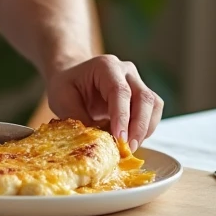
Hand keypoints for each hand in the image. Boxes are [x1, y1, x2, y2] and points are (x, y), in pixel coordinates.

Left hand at [44, 55, 162, 151]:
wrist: (74, 77)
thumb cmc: (67, 85)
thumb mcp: (62, 98)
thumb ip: (77, 118)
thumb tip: (96, 141)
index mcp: (105, 66)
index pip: (120, 91)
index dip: (122, 116)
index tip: (119, 138)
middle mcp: (126, 71)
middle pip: (143, 98)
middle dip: (138, 127)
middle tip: (127, 148)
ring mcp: (137, 82)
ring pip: (153, 106)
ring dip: (145, 130)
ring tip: (129, 148)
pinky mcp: (142, 96)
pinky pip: (153, 113)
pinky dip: (146, 129)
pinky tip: (132, 140)